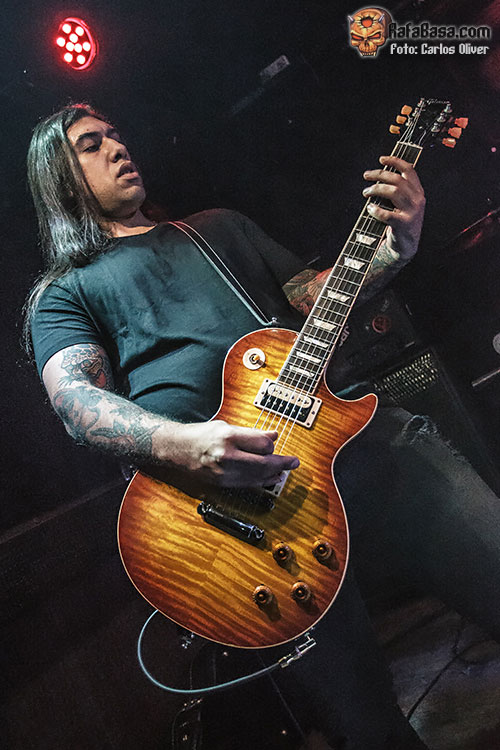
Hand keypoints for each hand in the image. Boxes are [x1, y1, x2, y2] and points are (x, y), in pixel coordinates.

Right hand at [161, 420, 299, 487]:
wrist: (175, 450)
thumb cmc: (199, 435)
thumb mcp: (226, 426)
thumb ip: (251, 433)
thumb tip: (273, 435)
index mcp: (228, 437)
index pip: (263, 444)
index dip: (272, 443)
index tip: (275, 441)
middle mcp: (227, 456)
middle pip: (264, 463)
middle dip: (282, 463)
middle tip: (294, 462)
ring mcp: (224, 473)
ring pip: (258, 477)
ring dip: (274, 474)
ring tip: (284, 471)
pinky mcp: (222, 484)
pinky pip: (248, 485)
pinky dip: (262, 482)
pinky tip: (270, 479)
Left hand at [363, 155, 425, 260]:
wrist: (405, 247)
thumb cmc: (400, 224)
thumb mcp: (403, 204)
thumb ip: (396, 191)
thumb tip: (378, 177)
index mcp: (418, 192)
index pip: (409, 170)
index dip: (395, 161)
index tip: (382, 159)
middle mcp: (417, 200)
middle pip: (397, 179)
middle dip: (379, 175)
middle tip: (366, 176)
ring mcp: (412, 212)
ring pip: (394, 192)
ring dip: (376, 189)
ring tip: (366, 192)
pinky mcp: (404, 224)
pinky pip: (387, 214)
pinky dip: (376, 210)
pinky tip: (370, 209)